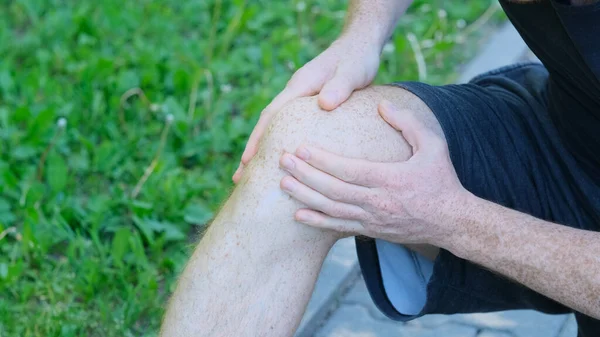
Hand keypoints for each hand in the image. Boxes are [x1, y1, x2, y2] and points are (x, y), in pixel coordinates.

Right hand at [232, 37, 380, 182]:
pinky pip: (291, 128)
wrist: (360, 45)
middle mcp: (294, 94)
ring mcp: (300, 100)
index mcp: (299, 87)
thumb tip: (325, 104)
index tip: (247, 161)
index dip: (259, 139)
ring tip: (255, 177)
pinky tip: (284, 161)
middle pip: (267, 125)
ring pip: (277, 128)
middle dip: (253, 150)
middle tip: (239, 178)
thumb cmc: (357, 59)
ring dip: (264, 149)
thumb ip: (339, 87)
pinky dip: (281, 143)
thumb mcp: (352, 72)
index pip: (272, 115)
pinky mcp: (309, 106)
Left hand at [278, 100, 467, 244]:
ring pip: (332, 209)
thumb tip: (382, 104)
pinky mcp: (371, 230)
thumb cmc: (441, 179)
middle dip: (305, 175)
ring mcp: (373, 219)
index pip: (349, 170)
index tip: (301, 149)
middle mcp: (378, 201)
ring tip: (284, 184)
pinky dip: (318, 221)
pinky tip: (299, 214)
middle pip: (333, 189)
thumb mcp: (433, 145)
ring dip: (306, 197)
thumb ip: (408, 123)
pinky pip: (339, 226)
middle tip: (283, 162)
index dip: (322, 161)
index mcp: (390, 179)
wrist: (451, 221)